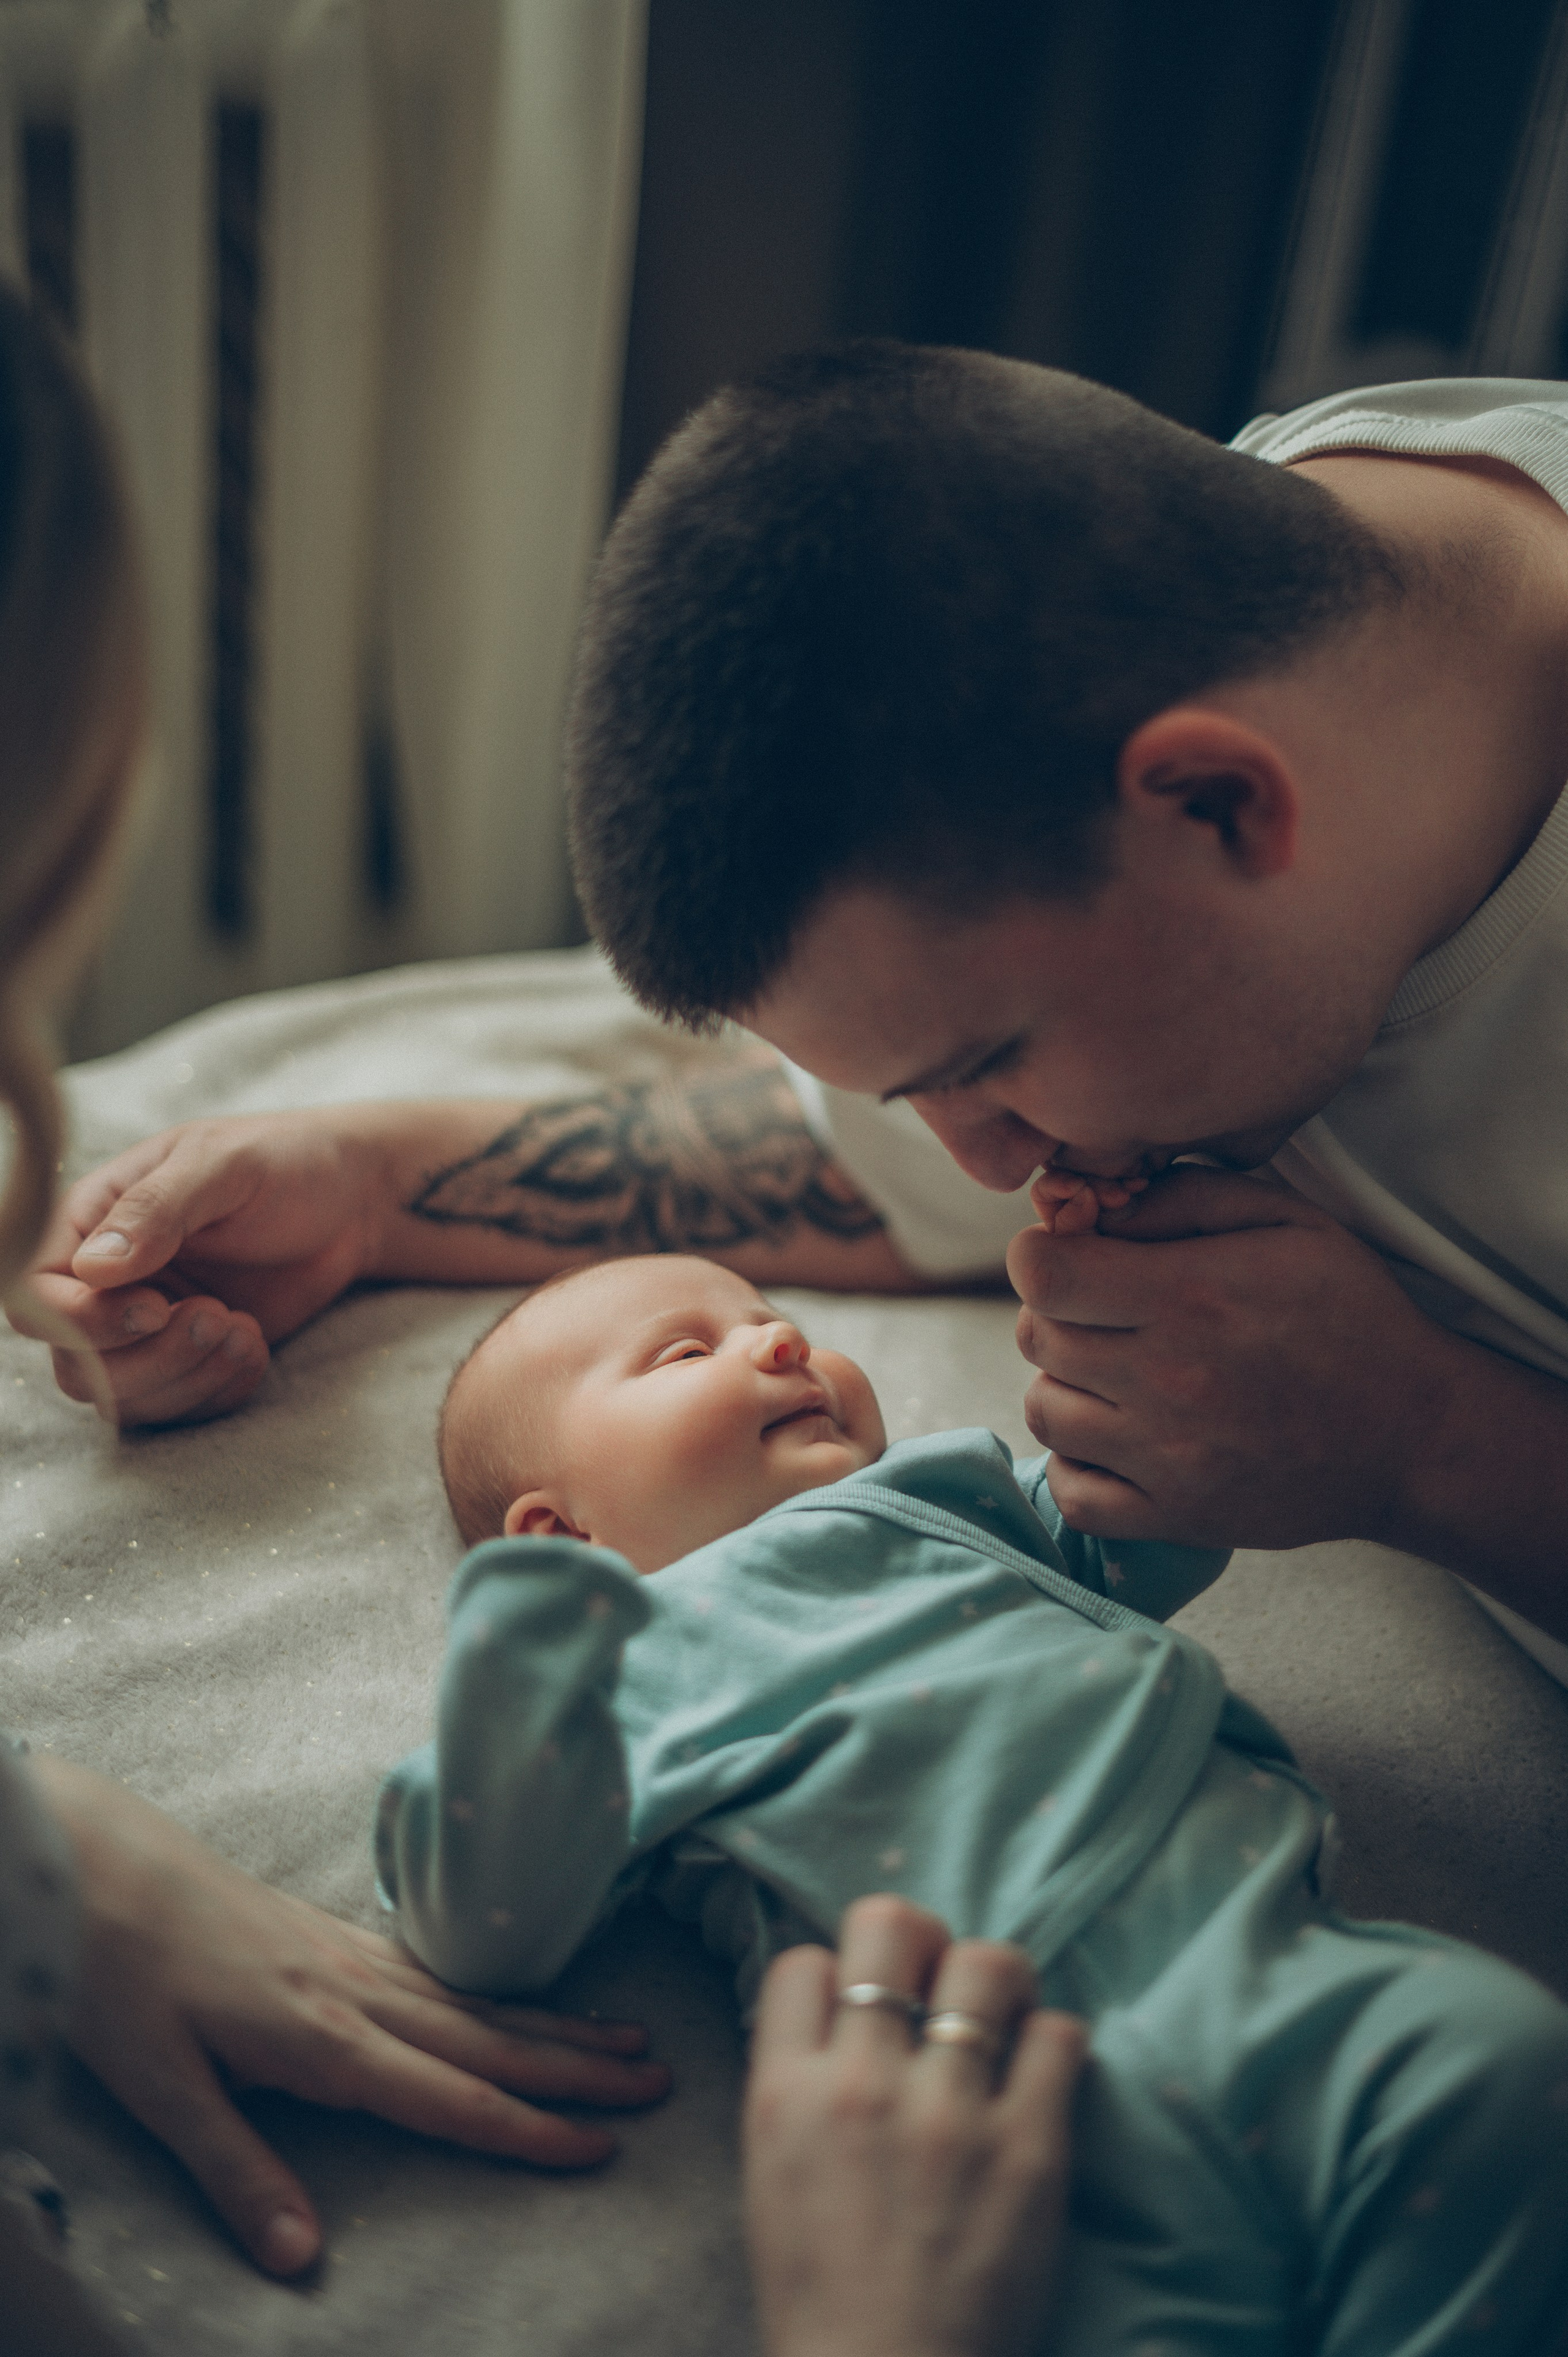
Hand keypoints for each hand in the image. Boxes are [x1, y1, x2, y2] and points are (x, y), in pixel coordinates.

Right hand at [7, 1112, 386, 1426]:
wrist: (349, 1200)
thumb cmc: (283, 1163)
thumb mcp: (223, 1166)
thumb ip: (156, 1209)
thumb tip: (91, 1267)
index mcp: (91, 1222)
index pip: (35, 1296)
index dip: (84, 1320)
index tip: (158, 1306)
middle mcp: (105, 1283)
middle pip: (77, 1363)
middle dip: (150, 1358)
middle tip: (221, 1316)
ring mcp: (147, 1328)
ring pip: (122, 1398)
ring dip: (185, 1380)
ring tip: (244, 1331)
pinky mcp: (189, 1360)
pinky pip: (178, 1410)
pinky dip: (216, 1394)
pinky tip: (256, 1349)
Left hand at [33, 1759, 669, 2275]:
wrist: (102, 1864)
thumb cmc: (123, 1977)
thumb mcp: (161, 2089)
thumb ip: (238, 2171)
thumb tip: (302, 2259)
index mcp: (325, 2040)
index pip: (452, 2098)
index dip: (529, 2131)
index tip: (600, 2148)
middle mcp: (358, 1994)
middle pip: (490, 2042)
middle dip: (578, 2069)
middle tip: (659, 2083)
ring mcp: (353, 1958)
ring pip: (477, 2002)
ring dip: (556, 2026)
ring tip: (625, 2039)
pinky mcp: (335, 1937)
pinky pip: (442, 1975)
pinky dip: (499, 1994)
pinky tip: (518, 2004)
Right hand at [743, 1895, 1084, 2356]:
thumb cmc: (822, 2296)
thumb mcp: (769, 2173)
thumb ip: (799, 2082)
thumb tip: (840, 2010)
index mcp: (786, 2094)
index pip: (807, 1962)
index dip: (839, 1975)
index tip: (863, 2010)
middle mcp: (864, 2085)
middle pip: (892, 1927)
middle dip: (919, 1942)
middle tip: (937, 1983)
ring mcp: (950, 2113)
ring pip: (986, 1964)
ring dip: (996, 1982)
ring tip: (1001, 2017)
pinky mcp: (1029, 2149)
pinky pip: (1058, 2035)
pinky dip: (1053, 2042)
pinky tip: (1040, 2072)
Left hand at [1007, 1165, 1463, 1548]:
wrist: (1413, 1435)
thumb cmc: (1349, 1315)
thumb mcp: (1288, 1222)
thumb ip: (1184, 1198)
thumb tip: (1093, 1207)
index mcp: (1189, 1298)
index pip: (1044, 1273)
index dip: (1045, 1253)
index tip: (1075, 1255)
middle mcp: (1166, 1380)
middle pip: (1037, 1337)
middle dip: (1058, 1311)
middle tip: (1105, 1310)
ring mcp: (1166, 1458)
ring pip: (1044, 1413)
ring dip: (1064, 1385)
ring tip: (1113, 1372)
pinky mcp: (1175, 1517)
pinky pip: (1071, 1495)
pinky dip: (1076, 1465)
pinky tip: (1114, 1437)